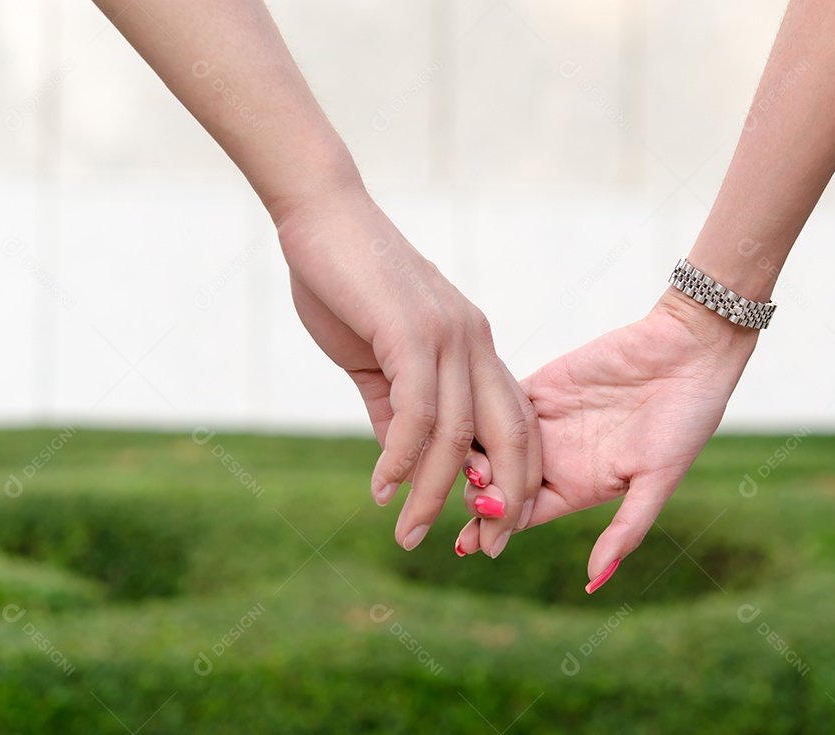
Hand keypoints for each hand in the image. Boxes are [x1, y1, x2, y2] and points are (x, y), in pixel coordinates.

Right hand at [278, 186, 540, 553]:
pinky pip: (419, 412)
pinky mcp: (413, 331)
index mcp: (476, 347)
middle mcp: (476, 342)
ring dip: (436, 493)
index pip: (514, 422)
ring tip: (409, 534)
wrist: (320, 216)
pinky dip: (402, 459)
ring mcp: (449, 335)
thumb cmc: (347, 284)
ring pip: (459, 434)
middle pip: (511, 435)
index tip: (492, 526)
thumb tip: (401, 469)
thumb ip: (394, 410)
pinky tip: (382, 488)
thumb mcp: (379, 358)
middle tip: (482, 550)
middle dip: (503, 500)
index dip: (513, 478)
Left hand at [456, 289, 757, 588]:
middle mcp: (555, 457)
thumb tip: (593, 583)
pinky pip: (497, 400)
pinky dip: (477, 412)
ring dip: (471, 457)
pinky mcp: (540, 383)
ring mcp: (544, 420)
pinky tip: (460, 420)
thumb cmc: (686, 419)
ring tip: (462, 468)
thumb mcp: (659, 479)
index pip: (523, 515)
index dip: (495, 529)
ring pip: (489, 443)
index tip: (470, 544)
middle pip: (497, 484)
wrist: (690, 351)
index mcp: (578, 487)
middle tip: (465, 502)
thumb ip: (626, 529)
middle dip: (476, 498)